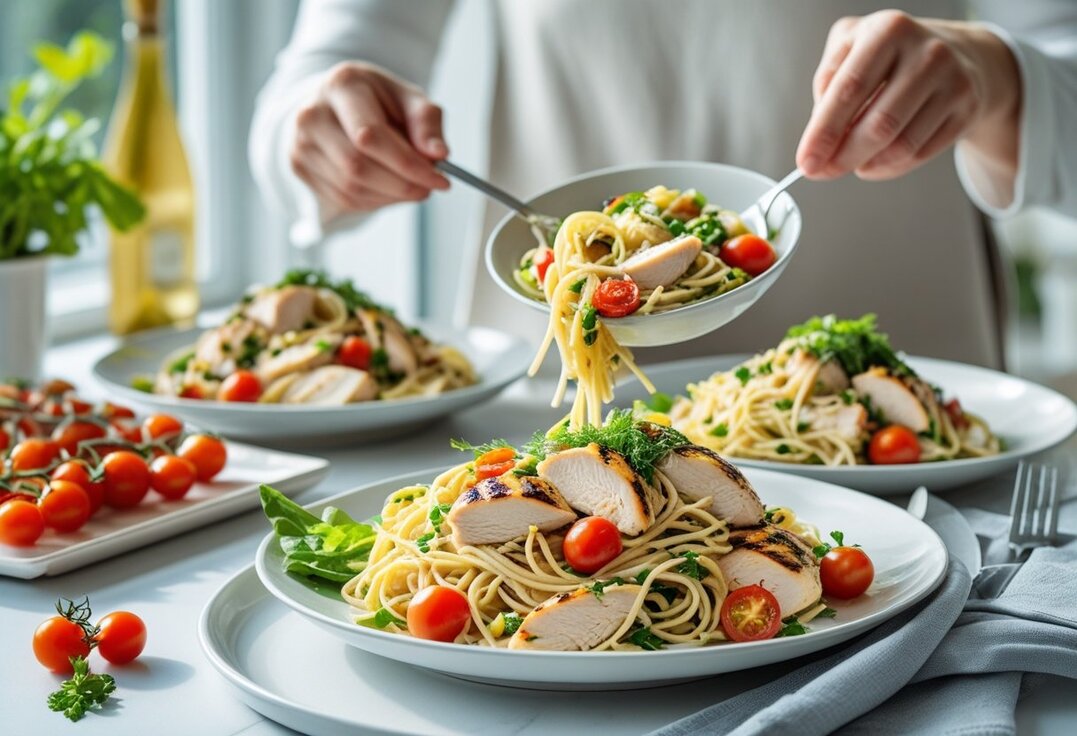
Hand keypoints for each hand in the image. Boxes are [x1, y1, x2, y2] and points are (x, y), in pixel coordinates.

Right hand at [290, 62, 449, 214]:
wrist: (340, 105)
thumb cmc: (379, 101)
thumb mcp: (409, 99)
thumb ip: (427, 122)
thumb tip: (439, 154)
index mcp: (342, 84)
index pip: (371, 134)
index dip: (407, 163)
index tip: (440, 179)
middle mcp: (312, 113)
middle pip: (357, 165)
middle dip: (401, 185)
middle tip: (428, 189)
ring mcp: (300, 142)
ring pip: (350, 187)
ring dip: (390, 196)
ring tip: (412, 187)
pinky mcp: (299, 166)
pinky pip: (343, 198)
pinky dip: (375, 201)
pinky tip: (390, 190)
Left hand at [797, 11, 1019, 182]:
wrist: (959, 54)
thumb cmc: (891, 56)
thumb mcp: (851, 49)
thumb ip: (828, 83)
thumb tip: (819, 135)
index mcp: (888, 30)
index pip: (849, 90)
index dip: (823, 132)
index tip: (806, 162)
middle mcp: (926, 52)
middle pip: (878, 125)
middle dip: (843, 157)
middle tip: (823, 172)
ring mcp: (953, 81)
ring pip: (901, 145)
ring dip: (867, 164)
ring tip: (853, 162)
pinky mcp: (967, 109)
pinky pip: (920, 154)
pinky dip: (890, 167)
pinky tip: (876, 161)